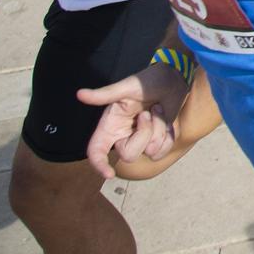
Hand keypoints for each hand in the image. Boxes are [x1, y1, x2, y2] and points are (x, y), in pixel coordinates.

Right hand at [80, 62, 187, 177]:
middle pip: (129, 155)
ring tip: (158, 110)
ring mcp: (141, 140)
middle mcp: (123, 136)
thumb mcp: (127, 87)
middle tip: (147, 112)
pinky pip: (163, 150)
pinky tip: (167, 120)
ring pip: (150, 153)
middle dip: (144, 133)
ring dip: (159, 130)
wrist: (174, 78)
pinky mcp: (158, 140)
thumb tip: (79, 94)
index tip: (109, 174)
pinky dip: (169, 135)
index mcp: (110, 125)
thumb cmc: (147, 80)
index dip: (99, 165)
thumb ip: (104, 94)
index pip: (96, 152)